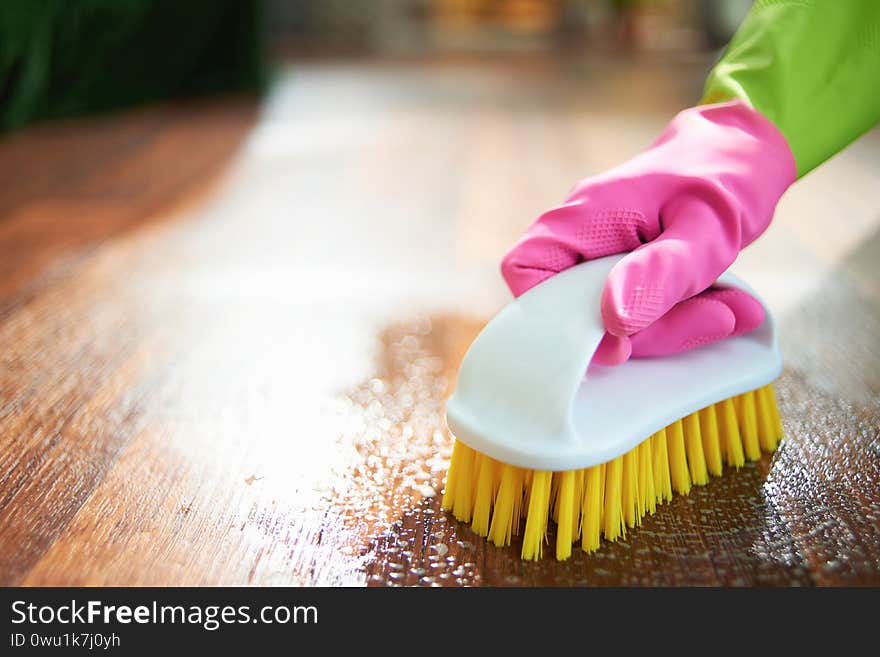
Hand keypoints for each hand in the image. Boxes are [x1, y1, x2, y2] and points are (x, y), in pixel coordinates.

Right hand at [501, 100, 795, 364]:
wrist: (745, 150)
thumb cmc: (724, 176)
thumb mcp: (706, 229)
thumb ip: (660, 273)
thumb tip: (613, 321)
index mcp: (583, 217)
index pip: (526, 270)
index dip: (554, 318)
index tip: (618, 343)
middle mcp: (581, 236)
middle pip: (575, 309)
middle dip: (644, 333)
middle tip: (714, 318)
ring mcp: (600, 254)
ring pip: (610, 317)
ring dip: (672, 328)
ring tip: (735, 309)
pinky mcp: (624, 270)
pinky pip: (635, 310)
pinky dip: (679, 319)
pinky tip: (727, 304)